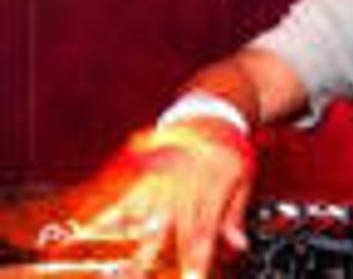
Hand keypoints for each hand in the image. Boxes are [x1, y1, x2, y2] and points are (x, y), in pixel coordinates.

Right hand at [68, 118, 255, 277]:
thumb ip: (235, 214)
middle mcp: (180, 187)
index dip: (194, 259)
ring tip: (112, 272)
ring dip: (124, 247)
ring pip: (138, 219)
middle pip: (165, 231)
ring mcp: (158, 181)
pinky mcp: (142, 174)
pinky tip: (84, 234)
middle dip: (153, 262)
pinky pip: (121, 198)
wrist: (209, 114)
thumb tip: (239, 246)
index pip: (201, 233)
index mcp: (210, 190)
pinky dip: (102, 218)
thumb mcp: (244, 177)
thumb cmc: (229, 148)